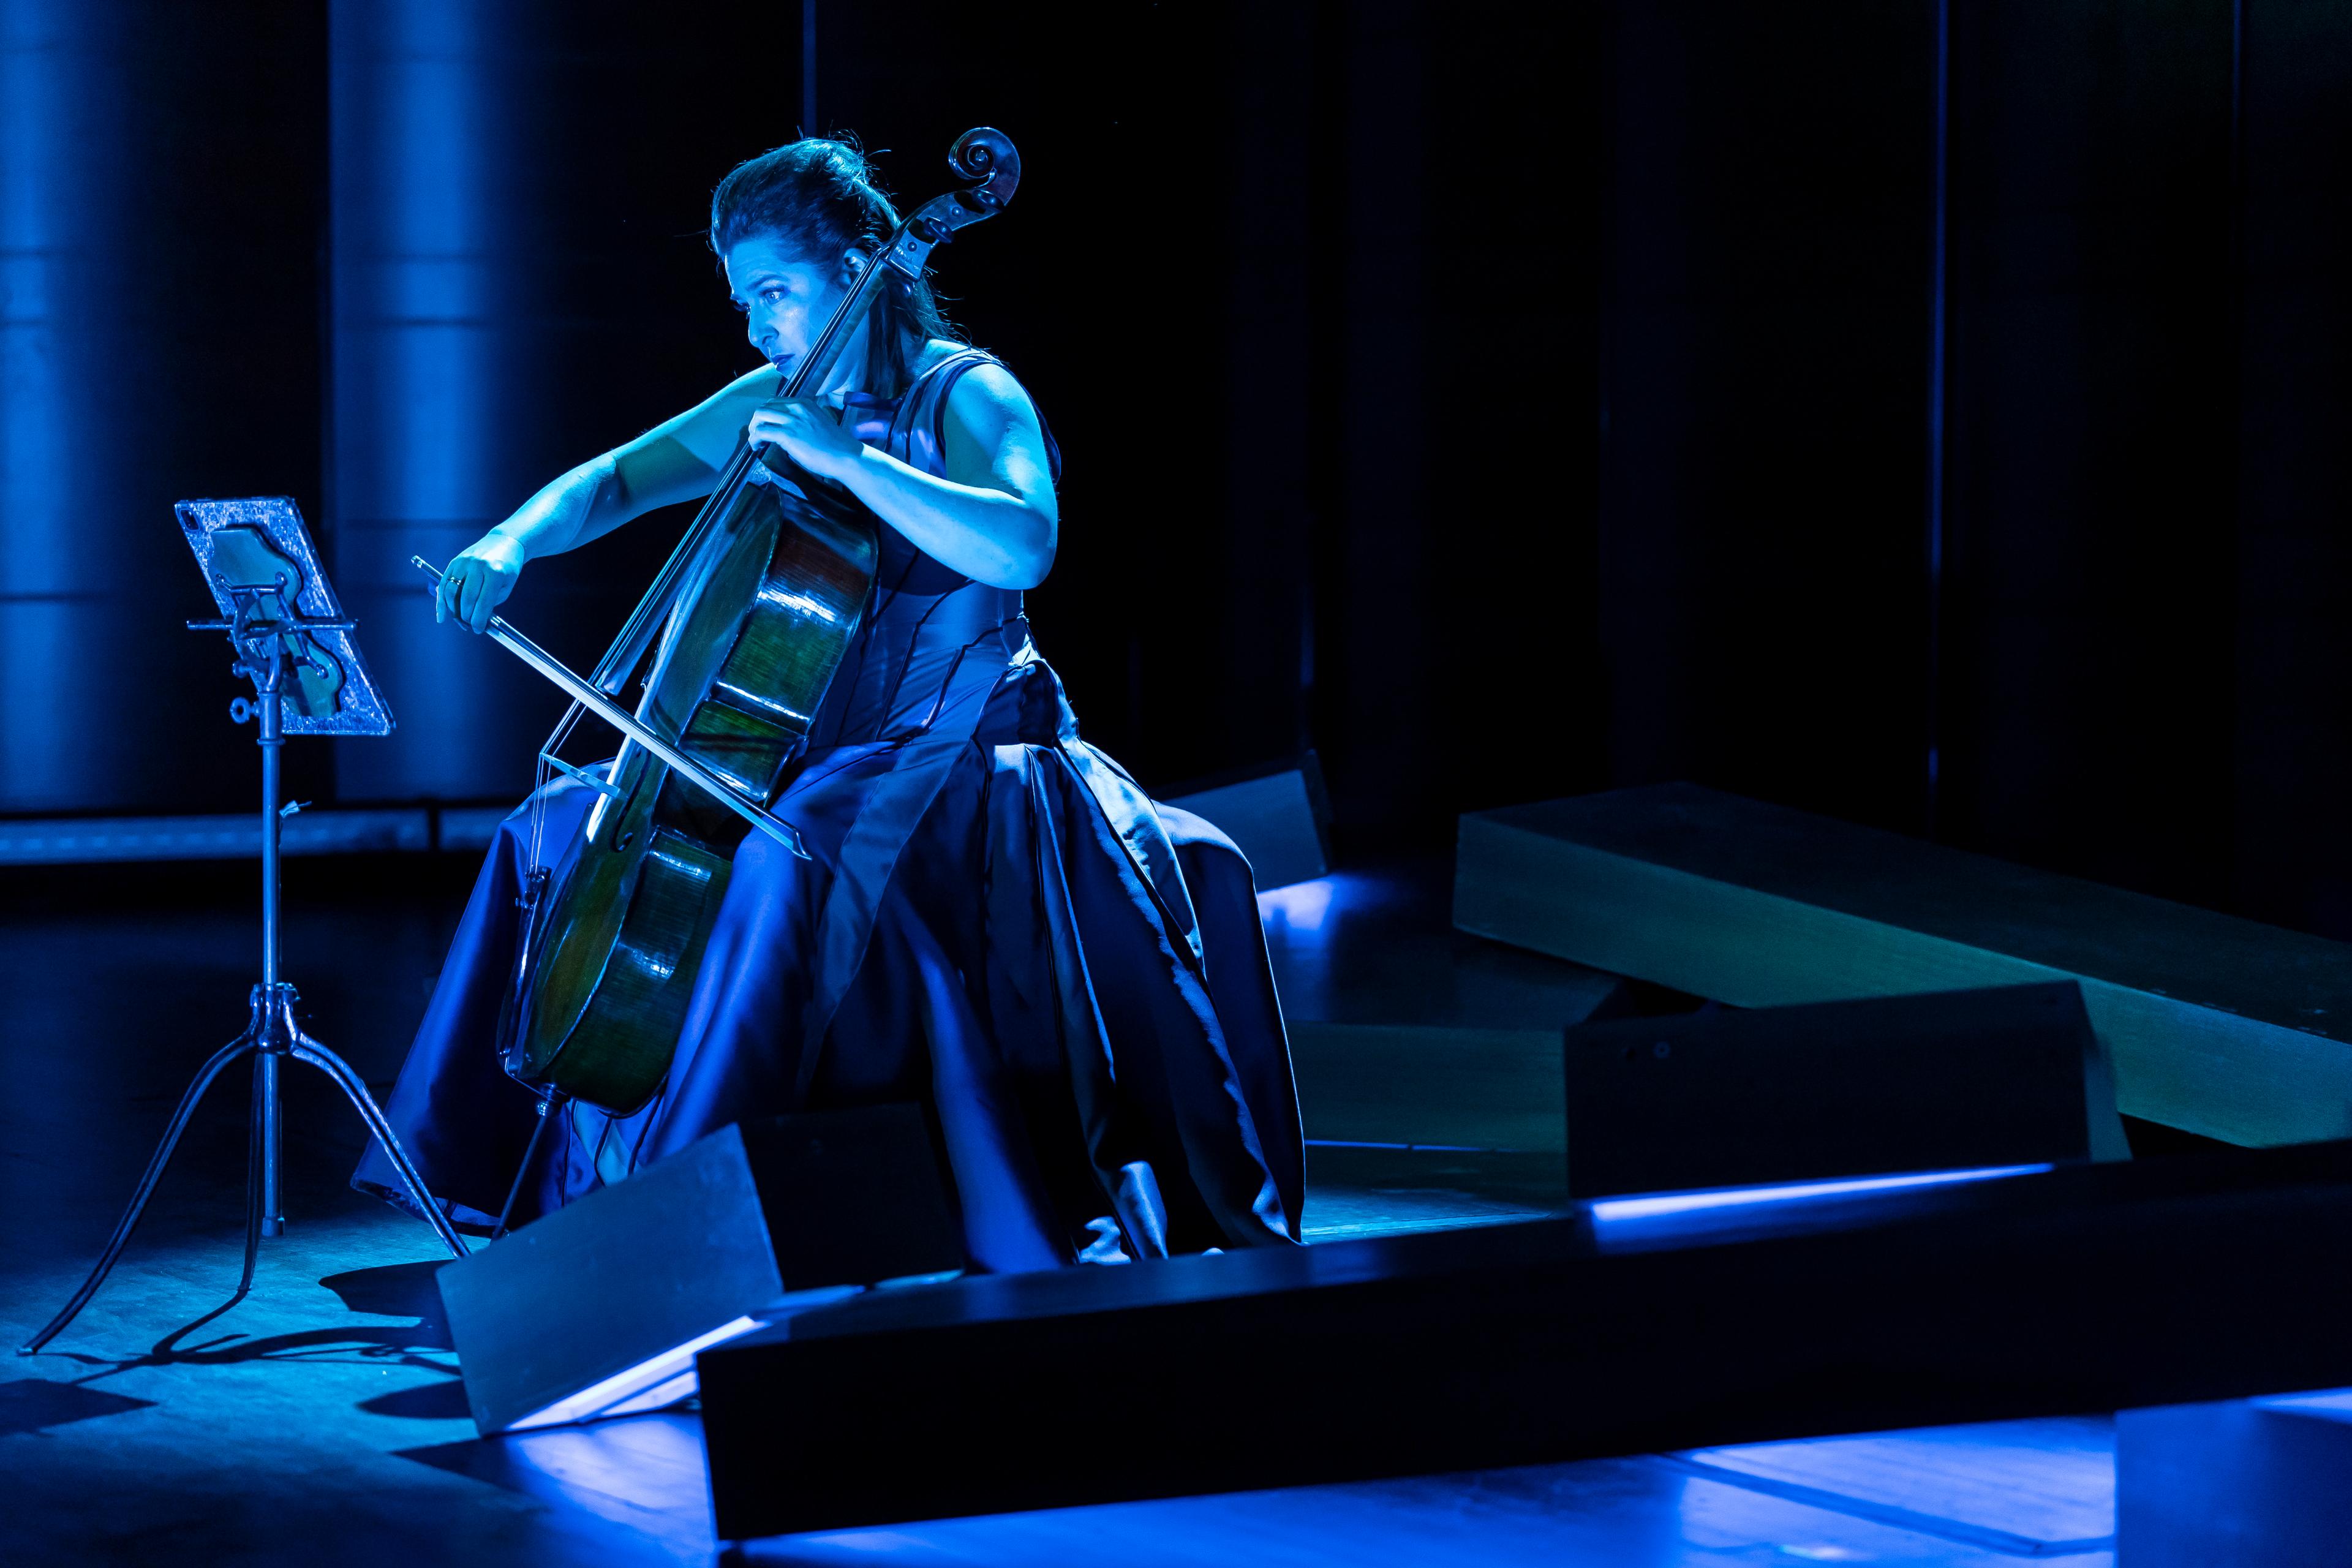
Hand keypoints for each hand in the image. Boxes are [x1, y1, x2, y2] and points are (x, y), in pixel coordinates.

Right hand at [436, 532, 526, 632]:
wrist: (504, 542)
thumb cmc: (507, 567)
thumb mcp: (506, 586)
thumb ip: (491, 602)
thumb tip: (475, 620)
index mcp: (495, 572)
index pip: (483, 602)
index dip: (479, 619)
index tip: (478, 630)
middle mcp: (477, 566)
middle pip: (466, 598)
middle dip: (467, 616)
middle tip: (470, 625)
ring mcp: (464, 562)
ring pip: (451, 591)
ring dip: (453, 610)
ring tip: (459, 620)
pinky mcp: (455, 561)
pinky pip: (444, 583)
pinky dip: (441, 601)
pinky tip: (441, 615)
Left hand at [745, 396, 864, 480]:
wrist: (846, 456)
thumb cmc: (836, 446)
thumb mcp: (818, 424)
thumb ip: (803, 423)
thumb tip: (789, 433)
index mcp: (804, 404)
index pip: (776, 402)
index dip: (767, 414)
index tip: (767, 426)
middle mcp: (797, 407)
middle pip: (765, 407)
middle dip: (757, 420)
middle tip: (758, 434)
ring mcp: (792, 420)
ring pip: (759, 415)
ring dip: (754, 428)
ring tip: (756, 441)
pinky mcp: (787, 434)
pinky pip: (761, 432)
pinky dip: (754, 439)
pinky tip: (756, 447)